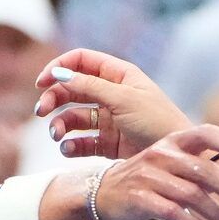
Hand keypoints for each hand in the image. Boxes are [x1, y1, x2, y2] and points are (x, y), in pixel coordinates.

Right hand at [34, 48, 190, 159]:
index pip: (81, 62)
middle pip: (72, 90)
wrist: (176, 158)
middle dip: (54, 99)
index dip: (58, 68)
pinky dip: (71, 145)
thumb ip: (90, 86)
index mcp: (118, 75)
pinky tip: (68, 148)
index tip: (41, 82)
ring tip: (56, 135)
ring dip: (60, 124)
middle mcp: (111, 94)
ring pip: (73, 117)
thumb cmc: (157, 121)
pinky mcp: (108, 144)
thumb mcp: (123, 99)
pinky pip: (82, 142)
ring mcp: (109, 120)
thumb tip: (58, 73)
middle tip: (41, 111)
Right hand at [93, 124, 218, 219]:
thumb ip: (204, 172)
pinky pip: (172, 212)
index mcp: (174, 141)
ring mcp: (148, 176)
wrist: (104, 195)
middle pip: (205, 171)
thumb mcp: (173, 168)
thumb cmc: (150, 182)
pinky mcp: (138, 198)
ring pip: (192, 196)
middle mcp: (161, 154)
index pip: (207, 134)